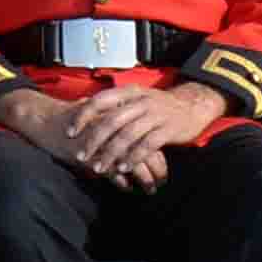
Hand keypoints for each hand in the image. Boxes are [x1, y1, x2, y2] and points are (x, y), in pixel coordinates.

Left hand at [54, 83, 219, 189]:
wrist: (192, 104)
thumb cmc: (158, 104)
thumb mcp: (136, 97)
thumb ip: (116, 106)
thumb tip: (87, 116)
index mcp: (129, 92)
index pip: (99, 101)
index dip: (83, 116)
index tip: (70, 132)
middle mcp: (140, 102)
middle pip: (111, 121)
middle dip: (93, 141)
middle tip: (81, 156)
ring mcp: (155, 115)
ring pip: (127, 135)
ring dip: (110, 153)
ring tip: (99, 167)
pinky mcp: (168, 129)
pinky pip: (147, 145)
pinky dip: (133, 158)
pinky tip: (123, 168)